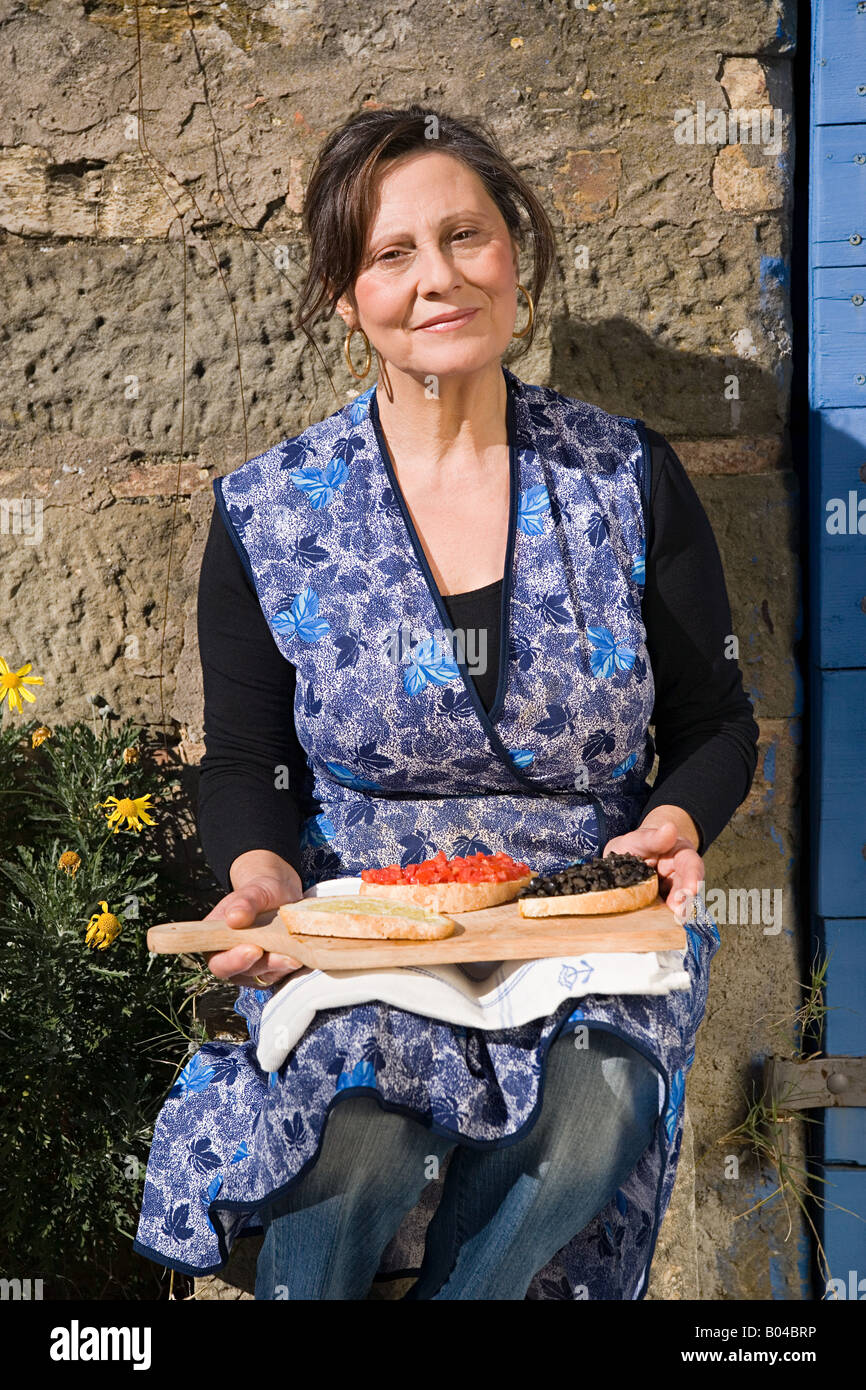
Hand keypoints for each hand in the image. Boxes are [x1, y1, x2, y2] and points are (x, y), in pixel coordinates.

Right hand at [204, 859, 304, 987]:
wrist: (280, 894)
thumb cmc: (261, 892)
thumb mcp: (254, 890)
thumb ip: (243, 903)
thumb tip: (233, 918)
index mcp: (217, 941)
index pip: (218, 961)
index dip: (233, 961)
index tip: (254, 949)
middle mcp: (232, 958)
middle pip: (244, 973)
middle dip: (265, 965)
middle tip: (284, 956)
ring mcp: (254, 967)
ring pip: (266, 975)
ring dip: (282, 967)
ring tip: (297, 956)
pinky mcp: (274, 970)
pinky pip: (282, 973)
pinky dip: (292, 965)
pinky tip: (302, 955)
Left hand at [603, 818, 702, 922]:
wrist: (627, 860)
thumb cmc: (636, 847)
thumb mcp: (639, 839)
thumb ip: (653, 837)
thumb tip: (669, 827)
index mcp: (680, 856)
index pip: (691, 865)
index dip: (693, 877)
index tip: (692, 889)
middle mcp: (681, 877)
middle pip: (688, 889)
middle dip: (685, 901)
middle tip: (680, 912)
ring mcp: (672, 895)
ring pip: (680, 905)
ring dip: (677, 914)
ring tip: (674, 920)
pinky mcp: (662, 909)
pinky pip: (666, 916)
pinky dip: (664, 921)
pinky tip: (659, 926)